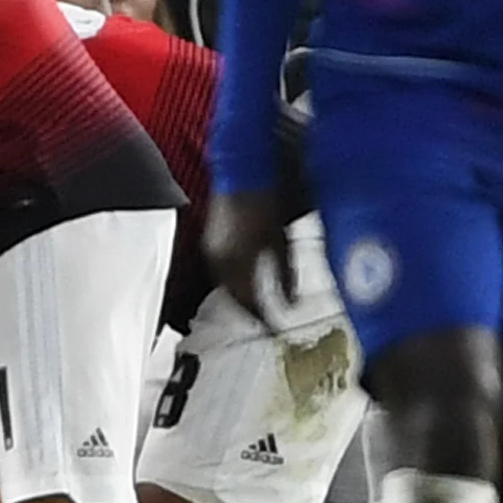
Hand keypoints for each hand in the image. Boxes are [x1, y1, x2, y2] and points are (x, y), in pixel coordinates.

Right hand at [202, 188, 291, 335]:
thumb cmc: (263, 203)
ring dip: (241, 298)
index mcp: (236, 262)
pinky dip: (234, 283)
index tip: (275, 329)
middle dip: (250, 312)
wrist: (240, 173)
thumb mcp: (281, 241)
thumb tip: (292, 303)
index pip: (249, 302)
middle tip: (266, 322)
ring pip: (226, 287)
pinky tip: (246, 283)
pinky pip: (221, 273)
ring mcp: (211, 253)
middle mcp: (218, 261)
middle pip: (234, 298)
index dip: (264, 319)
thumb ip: (286, 275)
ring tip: (258, 307)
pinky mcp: (210, 245)